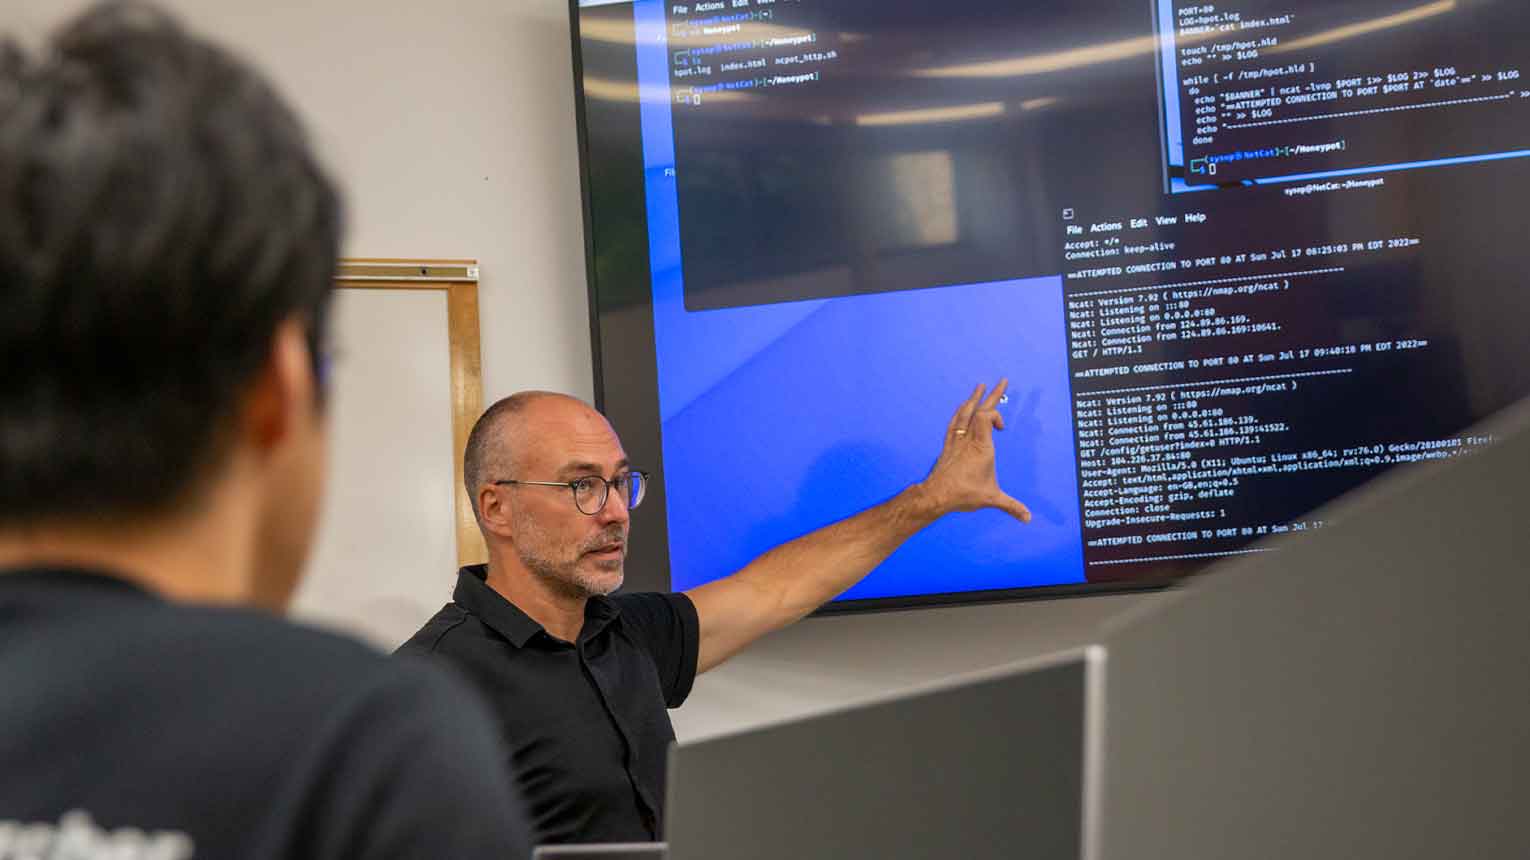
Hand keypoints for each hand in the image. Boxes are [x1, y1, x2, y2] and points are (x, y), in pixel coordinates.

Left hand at [918, 379, 1031, 522]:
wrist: (936, 495)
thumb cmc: (963, 494)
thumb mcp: (992, 499)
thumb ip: (1011, 506)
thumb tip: (1028, 517)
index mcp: (982, 447)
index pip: (987, 417)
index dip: (996, 415)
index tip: (1002, 427)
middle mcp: (969, 439)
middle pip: (980, 410)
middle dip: (992, 395)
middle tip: (1002, 380)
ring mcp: (957, 440)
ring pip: (965, 413)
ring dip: (973, 398)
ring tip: (979, 387)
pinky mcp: (948, 445)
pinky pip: (954, 422)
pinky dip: (959, 412)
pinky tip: (962, 407)